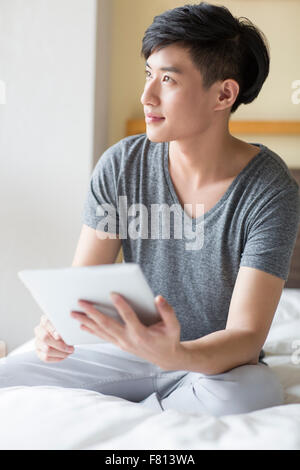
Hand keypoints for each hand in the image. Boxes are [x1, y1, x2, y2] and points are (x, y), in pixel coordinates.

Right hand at [34, 315, 73, 362]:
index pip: (46, 322)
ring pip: (46, 349)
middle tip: (71, 348)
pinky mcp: (38, 351)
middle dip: (59, 345)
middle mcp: (39, 330)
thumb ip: (65, 327)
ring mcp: (37, 341)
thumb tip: (63, 334)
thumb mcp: (67, 325)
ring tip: (70, 352)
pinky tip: (64, 356)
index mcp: (45, 320)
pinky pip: (46, 357)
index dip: (52, 329)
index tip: (60, 336)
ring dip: (60, 352)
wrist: (64, 337)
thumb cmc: (66, 329)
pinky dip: (57, 358)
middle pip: (44, 337)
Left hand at [70, 293, 184, 369]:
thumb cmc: (169, 338)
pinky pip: (103, 336)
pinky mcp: (119, 344)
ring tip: (73, 313)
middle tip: (81, 302)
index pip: (128, 317)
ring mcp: (122, 343)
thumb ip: (167, 311)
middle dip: (93, 313)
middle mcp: (128, 339)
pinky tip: (82, 325)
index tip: (112, 293)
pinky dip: (92, 330)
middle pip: (107, 324)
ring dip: (86, 322)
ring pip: (101, 331)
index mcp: (141, 334)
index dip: (121, 305)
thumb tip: (158, 298)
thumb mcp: (174, 325)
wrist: (166, 358)